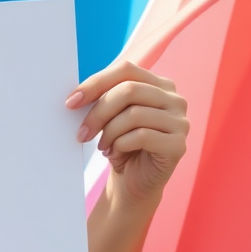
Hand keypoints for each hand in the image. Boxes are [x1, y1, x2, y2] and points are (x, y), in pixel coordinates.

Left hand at [67, 60, 187, 206]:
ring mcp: (180, 122)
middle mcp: (174, 99)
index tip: (71, 102)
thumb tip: (76, 93)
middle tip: (81, 133)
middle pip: (129, 90)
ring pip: (134, 114)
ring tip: (102, 146)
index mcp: (158, 85)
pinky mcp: (177, 145)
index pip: (126, 69)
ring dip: (109, 132)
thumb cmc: (119, 146)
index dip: (96, 83)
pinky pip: (142, 136)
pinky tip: (114, 153)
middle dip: (98, 112)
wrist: (132, 182)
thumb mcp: (109, 118)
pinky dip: (120, 144)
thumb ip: (102, 99)